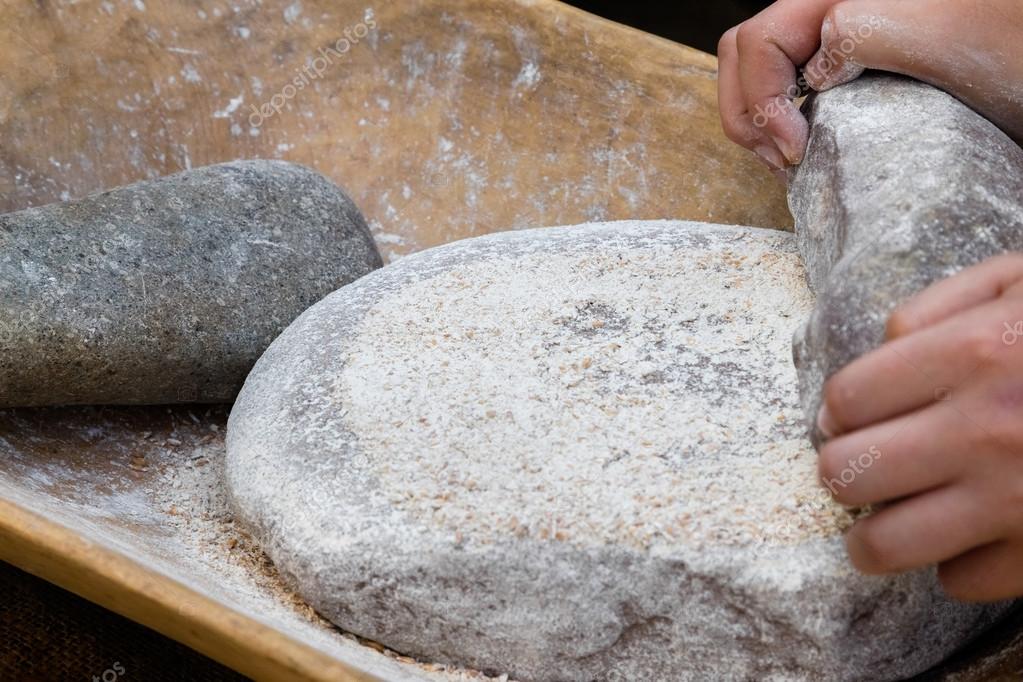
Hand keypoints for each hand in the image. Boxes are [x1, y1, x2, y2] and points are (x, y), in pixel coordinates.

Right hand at [718, 0, 1022, 171]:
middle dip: (748, 113)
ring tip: (788, 159)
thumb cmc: (1012, 49)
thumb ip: (866, 32)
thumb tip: (810, 70)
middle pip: (746, 53)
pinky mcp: (851, 67)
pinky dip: (779, 123)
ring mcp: (839, 39)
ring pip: (759, 69)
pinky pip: (788, 87)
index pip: (758, 40)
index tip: (795, 149)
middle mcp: (832, 10)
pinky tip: (804, 149)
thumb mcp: (943, 35)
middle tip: (782, 160)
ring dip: (757, 121)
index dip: (761, 99)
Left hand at [817, 255, 1022, 601]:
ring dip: (873, 535)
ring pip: (886, 544)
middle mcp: (986, 432)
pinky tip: (973, 534)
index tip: (846, 419)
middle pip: (847, 473)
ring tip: (884, 521)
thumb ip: (938, 307)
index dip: (839, 412)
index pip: (845, 402)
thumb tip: (873, 358)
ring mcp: (1017, 501)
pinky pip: (960, 581)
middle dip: (844, 470)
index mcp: (976, 354)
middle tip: (861, 467)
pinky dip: (955, 562)